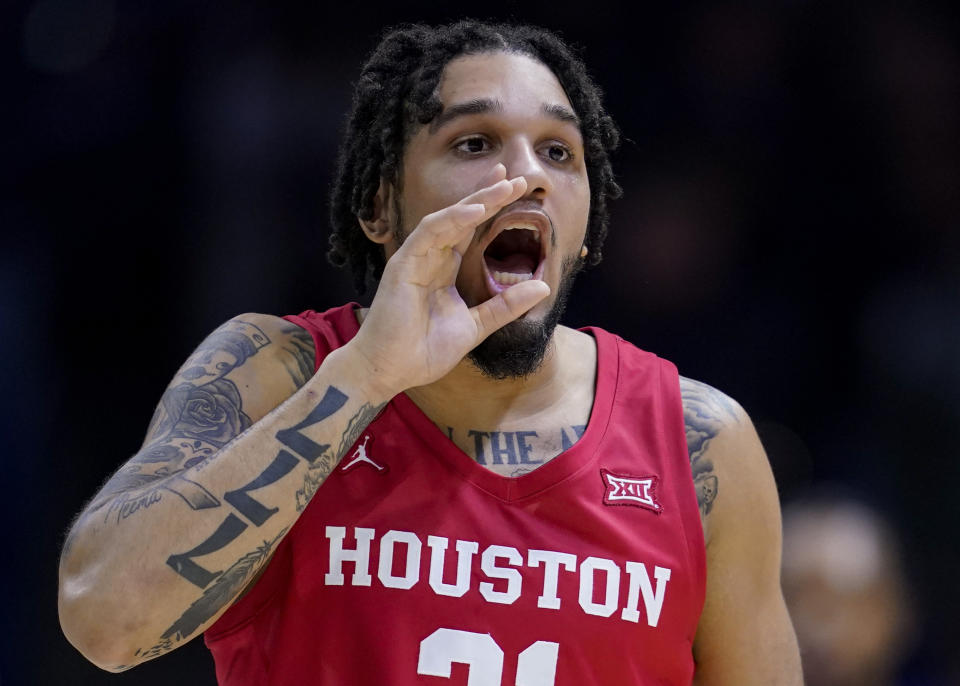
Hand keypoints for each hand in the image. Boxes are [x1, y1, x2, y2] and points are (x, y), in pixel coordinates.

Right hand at [347, 164, 550, 396]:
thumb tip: (543, 287)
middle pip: (461, 217)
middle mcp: (430, 258)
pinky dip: (453, 219)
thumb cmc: (424, 351)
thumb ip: (506, 306)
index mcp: (444, 270)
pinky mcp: (403, 264)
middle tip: (516, 177)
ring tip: (504, 186)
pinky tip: (476, 210)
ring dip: (476, 200)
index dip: (491, 208)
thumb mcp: (477, 326)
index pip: (471, 230)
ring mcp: (415, 258)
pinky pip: (430, 233)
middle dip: (488, 194)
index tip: (516, 190)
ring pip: (447, 219)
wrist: (391, 371)